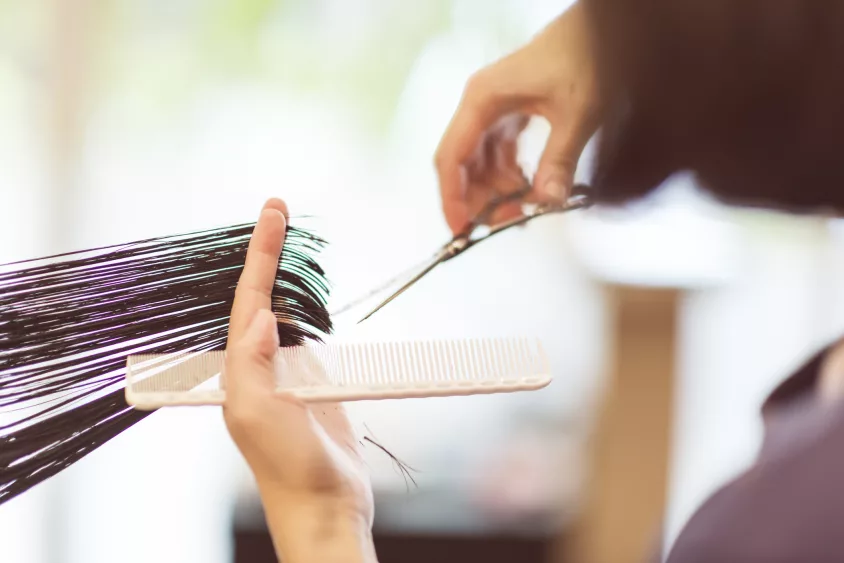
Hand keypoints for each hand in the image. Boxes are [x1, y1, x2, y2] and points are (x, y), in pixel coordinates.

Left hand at [223, 198, 375, 562]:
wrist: (325, 506)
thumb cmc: (289, 470)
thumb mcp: (259, 417)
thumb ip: (252, 364)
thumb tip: (260, 314)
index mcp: (241, 371)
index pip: (248, 300)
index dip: (260, 255)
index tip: (272, 213)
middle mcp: (261, 367)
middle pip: (262, 297)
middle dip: (269, 254)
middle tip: (279, 211)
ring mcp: (290, 376)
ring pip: (287, 313)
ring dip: (288, 277)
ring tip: (290, 240)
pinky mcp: (318, 387)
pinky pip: (313, 338)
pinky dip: (313, 310)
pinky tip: (313, 298)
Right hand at [434, 1, 600, 233]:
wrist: (603, 25)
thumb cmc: (588, 54)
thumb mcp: (578, 111)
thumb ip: (560, 158)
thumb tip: (548, 202)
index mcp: (483, 99)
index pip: (451, 157)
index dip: (452, 197)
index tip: (462, 228)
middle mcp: (481, 104)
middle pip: (463, 164)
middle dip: (478, 198)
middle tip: (505, 225)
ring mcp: (495, 108)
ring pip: (482, 162)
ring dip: (497, 190)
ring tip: (524, 211)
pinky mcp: (513, 112)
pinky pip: (501, 153)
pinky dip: (512, 175)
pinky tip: (530, 190)